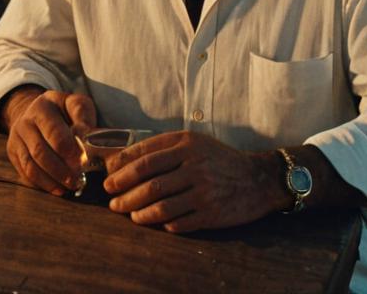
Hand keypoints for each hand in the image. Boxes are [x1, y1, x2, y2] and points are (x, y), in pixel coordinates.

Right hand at [4, 88, 97, 195]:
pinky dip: (42, 185)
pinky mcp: (13, 153)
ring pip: (31, 166)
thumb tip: (87, 134)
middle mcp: (25, 122)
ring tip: (70, 186)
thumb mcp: (75, 103)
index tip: (83, 162)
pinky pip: (25, 174)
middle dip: (60, 170)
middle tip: (78, 180)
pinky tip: (58, 188)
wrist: (34, 110)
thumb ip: (83, 116)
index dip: (68, 150)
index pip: (54, 132)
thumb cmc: (62, 110)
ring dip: (51, 181)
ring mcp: (16, 138)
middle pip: (40, 152)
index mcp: (43, 106)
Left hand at [103, 131, 285, 232]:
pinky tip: (155, 223)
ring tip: (129, 214)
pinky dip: (162, 225)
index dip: (122, 168)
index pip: (146, 156)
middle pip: (149, 182)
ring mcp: (203, 190)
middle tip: (112, 201)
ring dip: (138, 212)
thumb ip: (164, 147)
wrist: (257, 179)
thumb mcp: (194, 142)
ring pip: (160, 205)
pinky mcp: (210, 213)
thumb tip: (126, 159)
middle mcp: (194, 165)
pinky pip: (178, 223)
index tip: (108, 177)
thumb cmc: (219, 159)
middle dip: (124, 193)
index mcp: (187, 144)